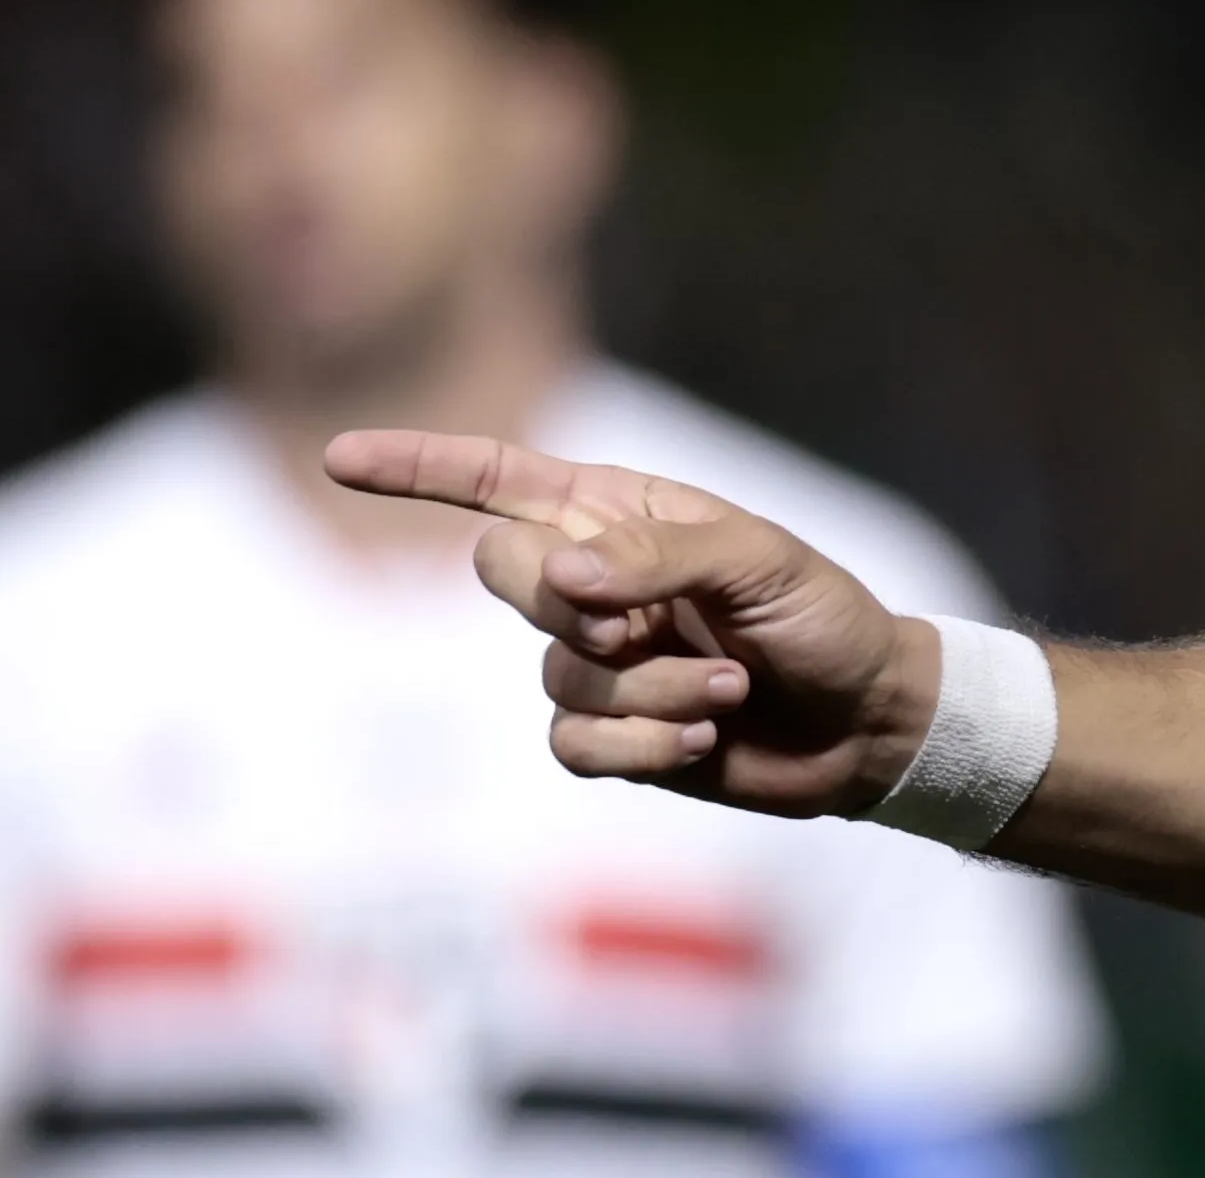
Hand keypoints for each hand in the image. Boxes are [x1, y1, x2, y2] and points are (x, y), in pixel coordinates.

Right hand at [322, 429, 939, 817]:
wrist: (866, 719)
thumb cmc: (822, 617)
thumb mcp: (758, 559)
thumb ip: (655, 556)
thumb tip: (560, 575)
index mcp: (620, 513)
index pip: (497, 480)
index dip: (416, 469)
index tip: (337, 459)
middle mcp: (594, 581)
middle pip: (500, 572)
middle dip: (571, 603)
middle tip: (651, 621)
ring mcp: (597, 660)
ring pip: (554, 673)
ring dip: (650, 686)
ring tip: (729, 685)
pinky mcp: (612, 734)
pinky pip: (573, 744)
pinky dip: (642, 742)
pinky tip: (705, 732)